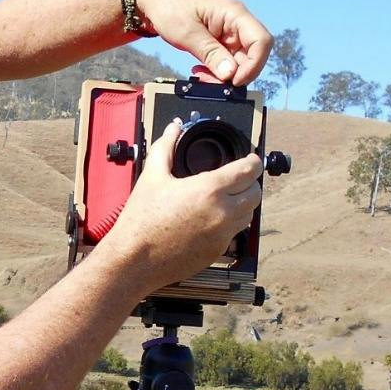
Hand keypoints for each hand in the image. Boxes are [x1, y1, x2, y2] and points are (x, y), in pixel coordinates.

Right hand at [96, 120, 264, 293]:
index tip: (250, 159)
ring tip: (225, 199)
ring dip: (242, 204)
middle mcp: (222, 213)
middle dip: (250, 183)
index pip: (249, 170)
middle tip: (237, 178)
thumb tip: (173, 129)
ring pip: (249, 215)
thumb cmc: (141, 220)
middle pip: (256, 193)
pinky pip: (234, 234)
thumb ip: (166, 147)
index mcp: (209, 189)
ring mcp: (222, 235)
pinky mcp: (218, 251)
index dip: (253, 161)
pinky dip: (229, 224)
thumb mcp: (152, 177)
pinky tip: (210, 220)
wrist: (134, 260)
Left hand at [135, 0, 272, 86]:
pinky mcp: (220, 42)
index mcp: (234, 13)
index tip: (234, 80)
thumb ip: (210, 54)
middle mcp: (237, 23)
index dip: (254, 64)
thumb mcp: (188, 34)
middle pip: (253, 55)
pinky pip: (226, 62)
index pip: (262, 41)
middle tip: (210, 82)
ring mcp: (229, 33)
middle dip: (235, 74)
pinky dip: (215, 71)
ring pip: (239, 62)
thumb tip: (231, 74)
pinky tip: (199, 71)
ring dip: (223, 75)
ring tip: (200, 76)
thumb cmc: (169, 7)